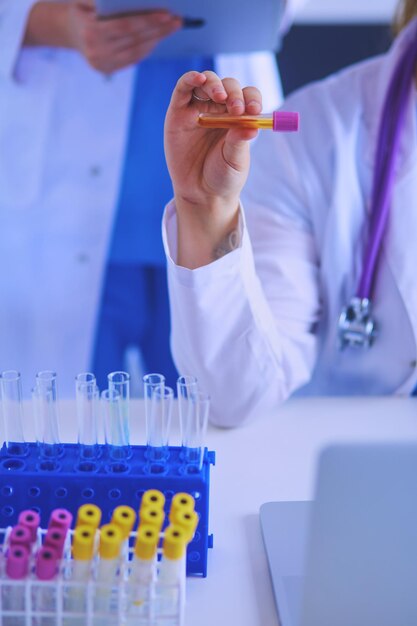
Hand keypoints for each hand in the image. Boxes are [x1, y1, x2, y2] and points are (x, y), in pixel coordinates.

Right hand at [68, 0, 181, 72]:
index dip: (148, 20)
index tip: (167, 13)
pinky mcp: (108, 69)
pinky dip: (148, 47)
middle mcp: (96, 51)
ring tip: (172, 27)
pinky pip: (133, 58)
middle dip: (158, 29)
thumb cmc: (82, 7)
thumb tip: (129, 0)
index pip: (125, 26)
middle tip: (177, 20)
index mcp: (90, 31)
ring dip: (157, 39)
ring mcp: (102, 63)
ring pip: (137, 51)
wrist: (68, 30)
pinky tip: (159, 36)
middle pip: (135, 39)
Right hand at [164, 71, 261, 267]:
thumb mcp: (235, 161)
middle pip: (228, 87)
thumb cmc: (222, 177)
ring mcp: (198, 110)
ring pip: (207, 83)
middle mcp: (219, 110)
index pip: (247, 97)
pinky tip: (198, 79)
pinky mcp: (178, 113)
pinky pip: (183, 89)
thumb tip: (252, 125)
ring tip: (220, 97)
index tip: (254, 110)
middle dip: (234, 94)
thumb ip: (239, 141)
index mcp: (238, 118)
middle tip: (237, 109)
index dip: (251, 99)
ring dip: (215, 84)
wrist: (201, 194)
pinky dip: (190, 79)